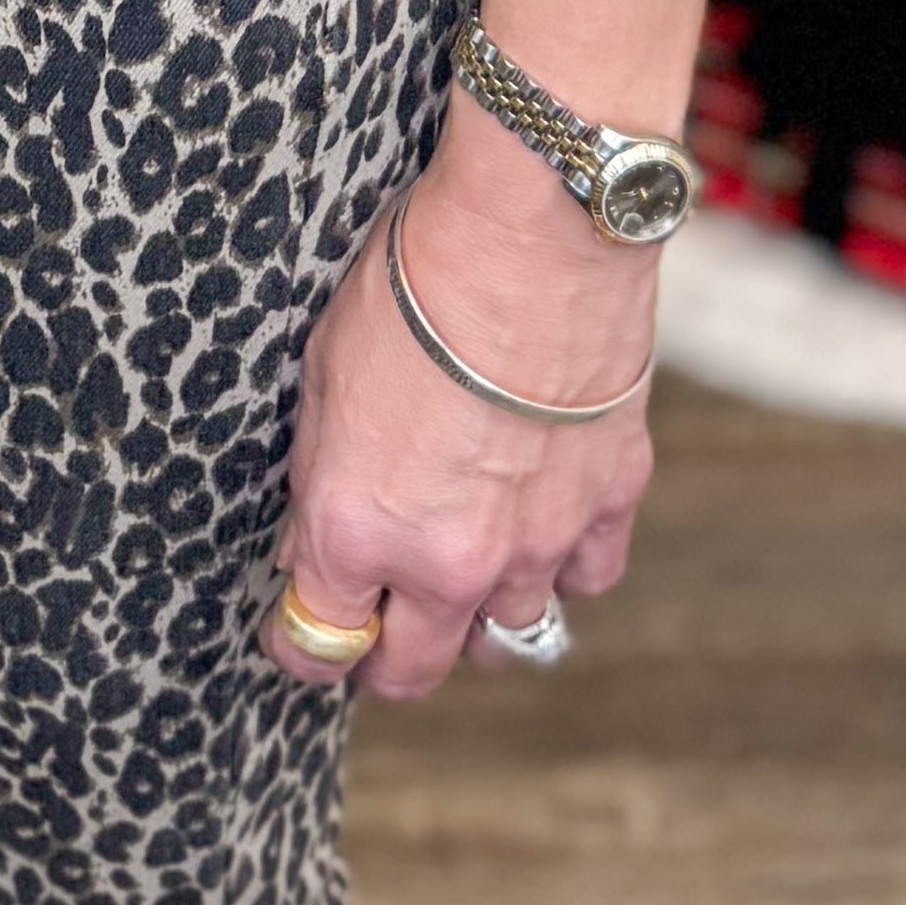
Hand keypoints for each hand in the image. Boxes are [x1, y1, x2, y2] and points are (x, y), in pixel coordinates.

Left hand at [266, 133, 656, 699]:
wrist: (527, 233)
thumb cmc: (410, 281)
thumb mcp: (320, 376)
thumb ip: (322, 479)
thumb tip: (319, 538)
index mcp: (357, 529)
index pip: (319, 643)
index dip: (301, 643)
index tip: (297, 630)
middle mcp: (447, 560)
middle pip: (413, 670)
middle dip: (387, 656)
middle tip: (380, 622)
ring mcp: (536, 541)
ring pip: (509, 637)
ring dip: (481, 613)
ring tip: (467, 570)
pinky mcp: (608, 502)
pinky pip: (587, 577)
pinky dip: (564, 565)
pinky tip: (545, 523)